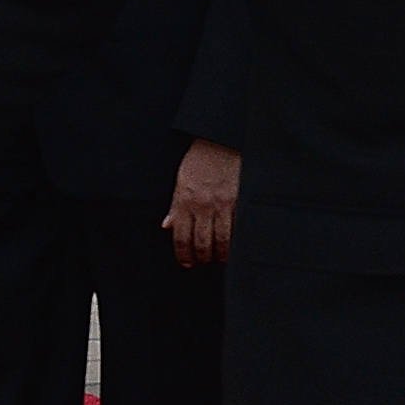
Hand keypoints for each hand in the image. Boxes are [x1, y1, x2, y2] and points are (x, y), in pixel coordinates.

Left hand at [164, 138, 239, 265]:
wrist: (220, 142)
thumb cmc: (200, 160)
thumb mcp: (180, 181)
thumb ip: (175, 206)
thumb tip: (167, 226)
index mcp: (185, 201)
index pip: (181, 237)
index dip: (183, 254)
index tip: (186, 262)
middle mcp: (202, 205)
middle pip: (201, 243)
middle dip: (201, 257)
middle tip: (202, 260)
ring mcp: (221, 204)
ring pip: (220, 240)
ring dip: (218, 253)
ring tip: (217, 257)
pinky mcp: (238, 201)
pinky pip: (236, 228)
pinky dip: (234, 241)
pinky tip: (232, 246)